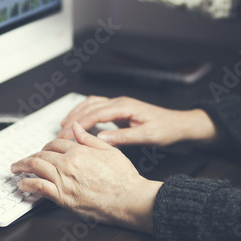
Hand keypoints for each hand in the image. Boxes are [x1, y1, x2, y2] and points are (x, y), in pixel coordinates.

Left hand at [11, 122, 161, 233]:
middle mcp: (69, 164)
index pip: (55, 144)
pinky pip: (39, 187)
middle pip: (43, 155)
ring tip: (16, 168)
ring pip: (37, 168)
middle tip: (24, 160)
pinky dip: (27, 184)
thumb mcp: (109, 150)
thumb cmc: (124, 178)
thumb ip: (89, 138)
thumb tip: (76, 128)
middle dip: (31, 156)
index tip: (44, 151)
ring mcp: (64, 181)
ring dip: (23, 167)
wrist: (130, 199)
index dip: (47, 147)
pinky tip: (22, 184)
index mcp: (79, 151)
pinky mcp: (63, 198)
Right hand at [59, 96, 218, 146]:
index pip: (95, 114)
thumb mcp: (146, 136)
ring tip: (63, 126)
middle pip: (89, 108)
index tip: (67, 135)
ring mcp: (119, 104)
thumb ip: (123, 137)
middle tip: (60, 134)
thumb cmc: (166, 129)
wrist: (180, 125)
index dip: (79, 125)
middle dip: (73, 120)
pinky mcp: (120, 109)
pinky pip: (97, 107)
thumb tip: (100, 138)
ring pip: (91, 104)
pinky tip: (79, 120)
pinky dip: (85, 112)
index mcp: (125, 106)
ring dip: (76, 114)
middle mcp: (120, 102)